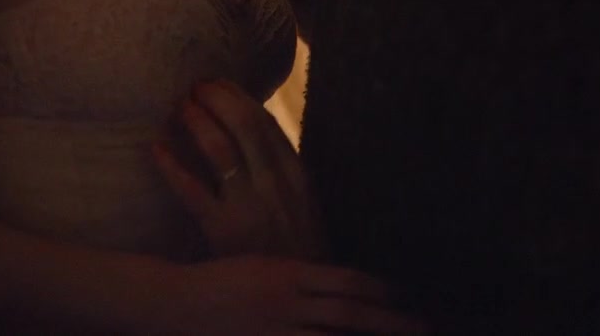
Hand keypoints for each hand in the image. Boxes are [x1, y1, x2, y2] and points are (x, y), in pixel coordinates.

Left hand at [154, 80, 324, 259]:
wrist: (299, 289)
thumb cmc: (296, 243)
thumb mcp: (300, 198)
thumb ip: (278, 164)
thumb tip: (248, 125)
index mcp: (294, 170)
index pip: (263, 118)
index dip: (236, 94)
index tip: (216, 81)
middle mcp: (274, 181)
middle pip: (242, 122)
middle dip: (215, 97)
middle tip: (193, 87)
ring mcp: (249, 205)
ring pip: (218, 148)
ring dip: (196, 121)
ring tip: (178, 108)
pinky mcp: (222, 230)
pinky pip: (191, 190)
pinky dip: (171, 165)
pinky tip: (156, 147)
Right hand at [156, 255, 424, 335]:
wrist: (173, 303)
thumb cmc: (221, 284)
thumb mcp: (265, 269)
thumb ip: (302, 280)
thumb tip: (343, 290)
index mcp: (290, 274)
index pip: (348, 282)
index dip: (383, 291)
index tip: (408, 297)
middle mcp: (288, 303)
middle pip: (350, 314)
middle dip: (392, 323)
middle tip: (426, 327)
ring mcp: (275, 331)